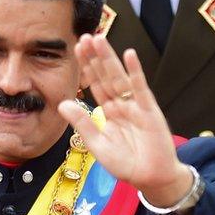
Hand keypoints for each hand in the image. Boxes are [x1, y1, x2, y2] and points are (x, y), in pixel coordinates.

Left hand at [58, 34, 191, 206]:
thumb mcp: (98, 145)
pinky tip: (128, 55)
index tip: (76, 49)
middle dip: (95, 57)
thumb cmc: (126, 164)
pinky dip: (135, 71)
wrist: (151, 178)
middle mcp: (122, 105)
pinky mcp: (149, 111)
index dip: (86, 68)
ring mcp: (136, 106)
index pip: (95, 85)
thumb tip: (63, 103)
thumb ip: (83, 123)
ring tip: (99, 39)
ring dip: (109, 59)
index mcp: (109, 112)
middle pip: (106, 76)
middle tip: (85, 36)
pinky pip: (140, 88)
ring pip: (119, 77)